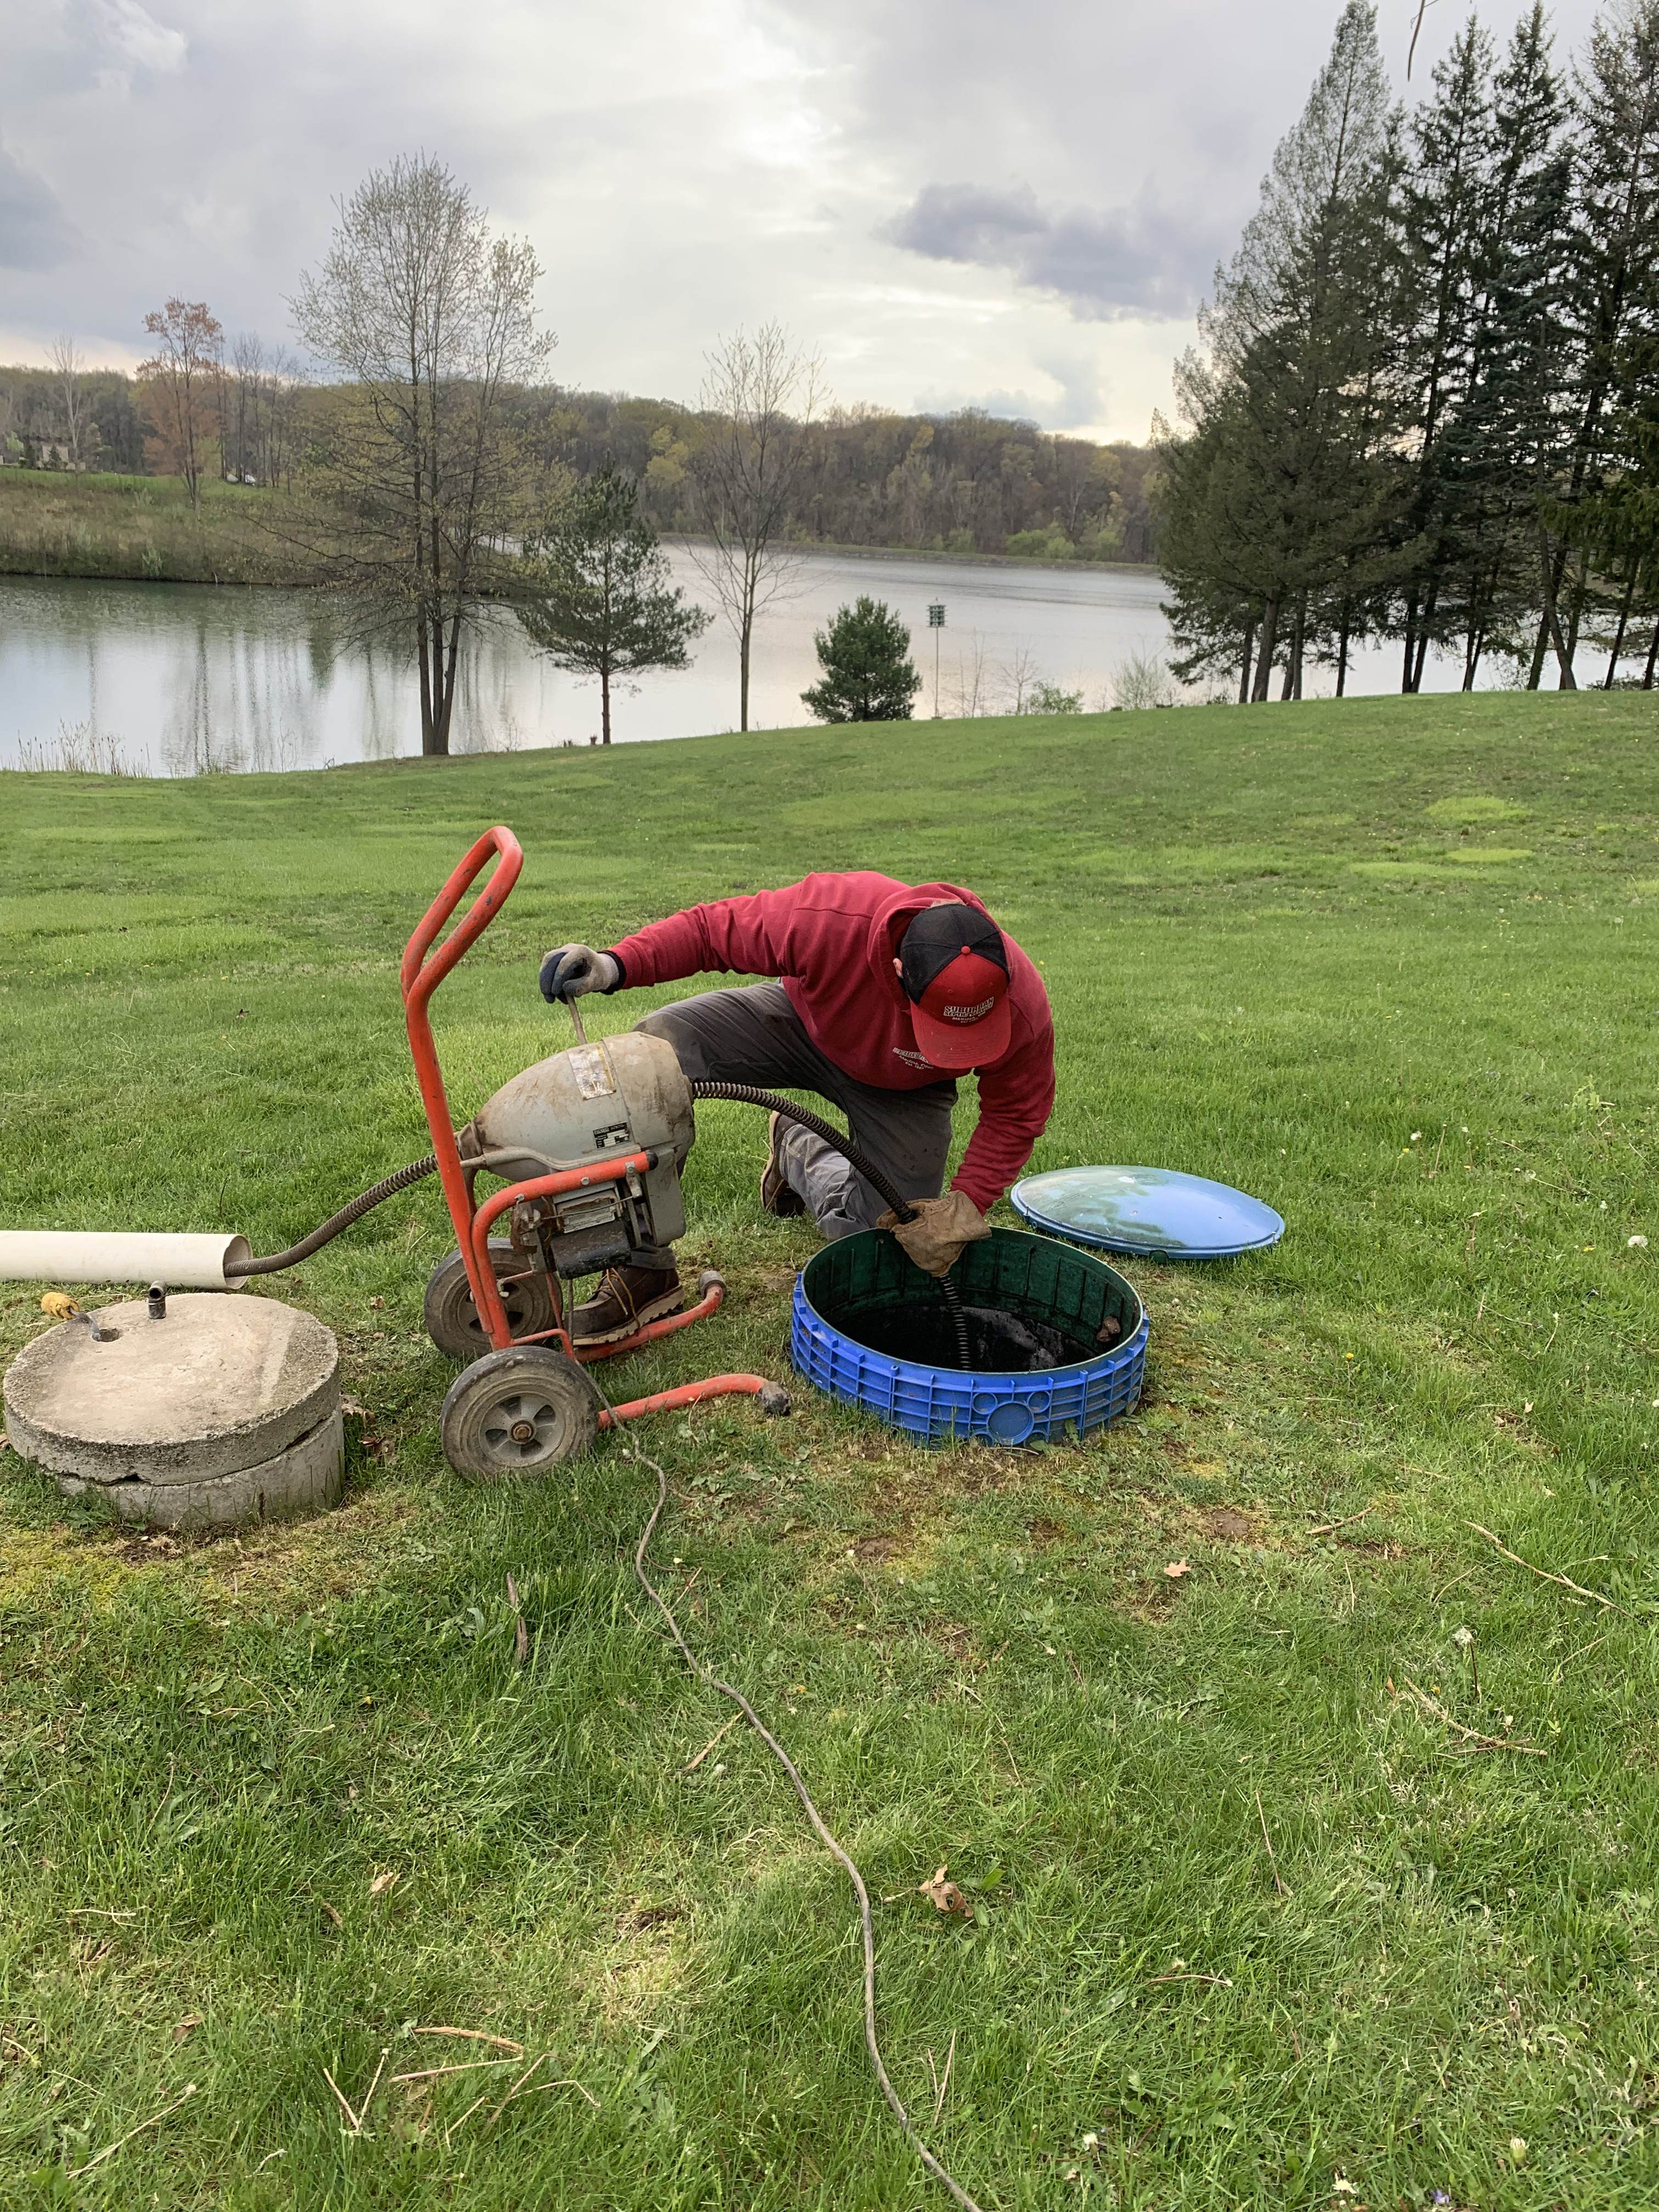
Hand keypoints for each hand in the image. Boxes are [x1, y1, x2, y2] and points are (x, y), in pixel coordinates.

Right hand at [539, 943, 619, 1001]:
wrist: (600, 969)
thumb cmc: (599, 975)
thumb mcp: (596, 982)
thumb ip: (583, 986)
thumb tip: (565, 988)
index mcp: (581, 951)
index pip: (565, 961)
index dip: (558, 976)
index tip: (555, 992)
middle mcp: (569, 949)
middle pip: (550, 959)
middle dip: (546, 979)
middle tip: (548, 997)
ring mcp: (561, 952)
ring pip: (546, 965)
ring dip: (545, 983)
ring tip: (552, 1000)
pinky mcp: (556, 959)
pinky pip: (546, 970)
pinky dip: (547, 983)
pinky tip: (554, 996)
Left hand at [876, 1190, 991, 1275]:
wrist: (967, 1217)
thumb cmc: (945, 1209)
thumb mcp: (919, 1207)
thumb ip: (896, 1215)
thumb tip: (881, 1222)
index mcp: (914, 1235)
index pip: (897, 1233)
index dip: (903, 1226)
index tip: (912, 1222)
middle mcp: (921, 1251)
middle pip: (905, 1244)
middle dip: (911, 1235)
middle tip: (926, 1225)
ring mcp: (931, 1260)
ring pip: (914, 1253)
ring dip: (919, 1244)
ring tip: (933, 1233)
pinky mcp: (939, 1266)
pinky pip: (925, 1260)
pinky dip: (927, 1253)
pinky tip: (936, 1243)